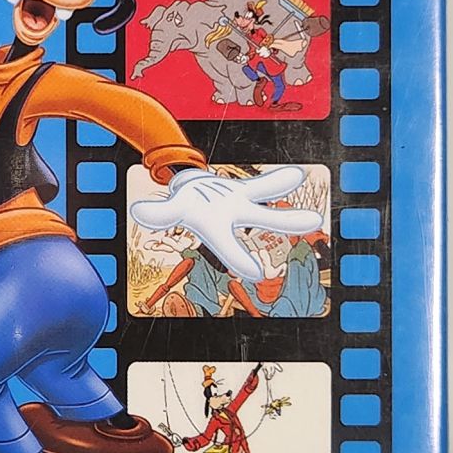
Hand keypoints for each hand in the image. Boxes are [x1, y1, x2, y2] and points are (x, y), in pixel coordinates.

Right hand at [129, 165, 321, 279]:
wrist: (194, 188)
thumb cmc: (187, 204)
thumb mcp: (173, 206)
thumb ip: (160, 213)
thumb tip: (141, 212)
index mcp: (216, 229)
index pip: (227, 246)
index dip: (239, 259)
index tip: (257, 274)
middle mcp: (235, 217)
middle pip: (263, 218)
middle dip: (284, 221)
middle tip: (310, 224)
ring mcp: (243, 202)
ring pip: (268, 198)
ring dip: (288, 200)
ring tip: (312, 209)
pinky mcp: (245, 190)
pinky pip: (263, 185)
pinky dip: (277, 183)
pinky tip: (298, 178)